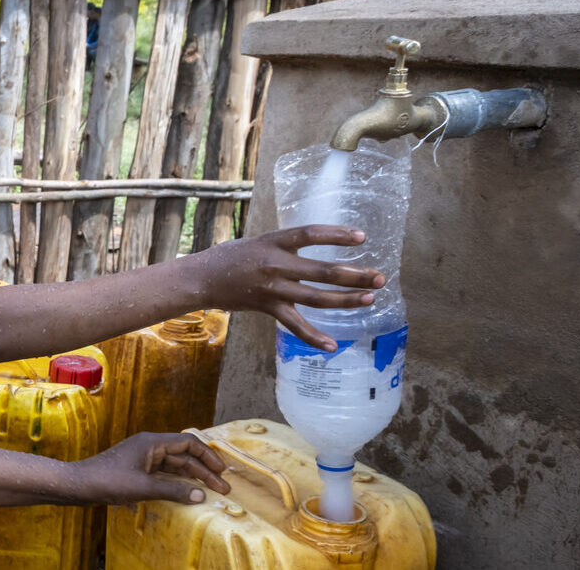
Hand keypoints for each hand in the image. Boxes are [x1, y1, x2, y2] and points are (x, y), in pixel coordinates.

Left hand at [77, 432, 230, 505]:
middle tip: (223, 488)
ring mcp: (143, 458)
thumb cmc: (108, 481)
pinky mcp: (137, 470)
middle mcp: (149, 446)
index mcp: (151, 442)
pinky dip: (177, 481)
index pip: (188, 443)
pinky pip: (164, 473)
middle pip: (184, 455)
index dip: (207, 456)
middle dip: (204, 471)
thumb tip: (201, 495)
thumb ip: (174, 490)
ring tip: (210, 491)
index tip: (222, 472)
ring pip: (175, 465)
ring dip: (192, 477)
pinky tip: (187, 492)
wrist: (79, 485)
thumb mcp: (143, 487)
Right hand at [188, 225, 385, 350]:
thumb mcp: (258, 241)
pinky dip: (314, 336)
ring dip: (346, 300)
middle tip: (379, 277)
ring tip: (370, 299)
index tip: (362, 237)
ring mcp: (272, 288)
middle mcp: (276, 264)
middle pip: (323, 270)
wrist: (201, 278)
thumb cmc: (229, 257)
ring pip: (316, 297)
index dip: (337, 234)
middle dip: (355, 274)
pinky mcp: (267, 307)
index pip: (310, 233)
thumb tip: (313, 242)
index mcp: (274, 241)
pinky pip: (294, 324)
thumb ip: (285, 244)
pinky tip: (332, 346)